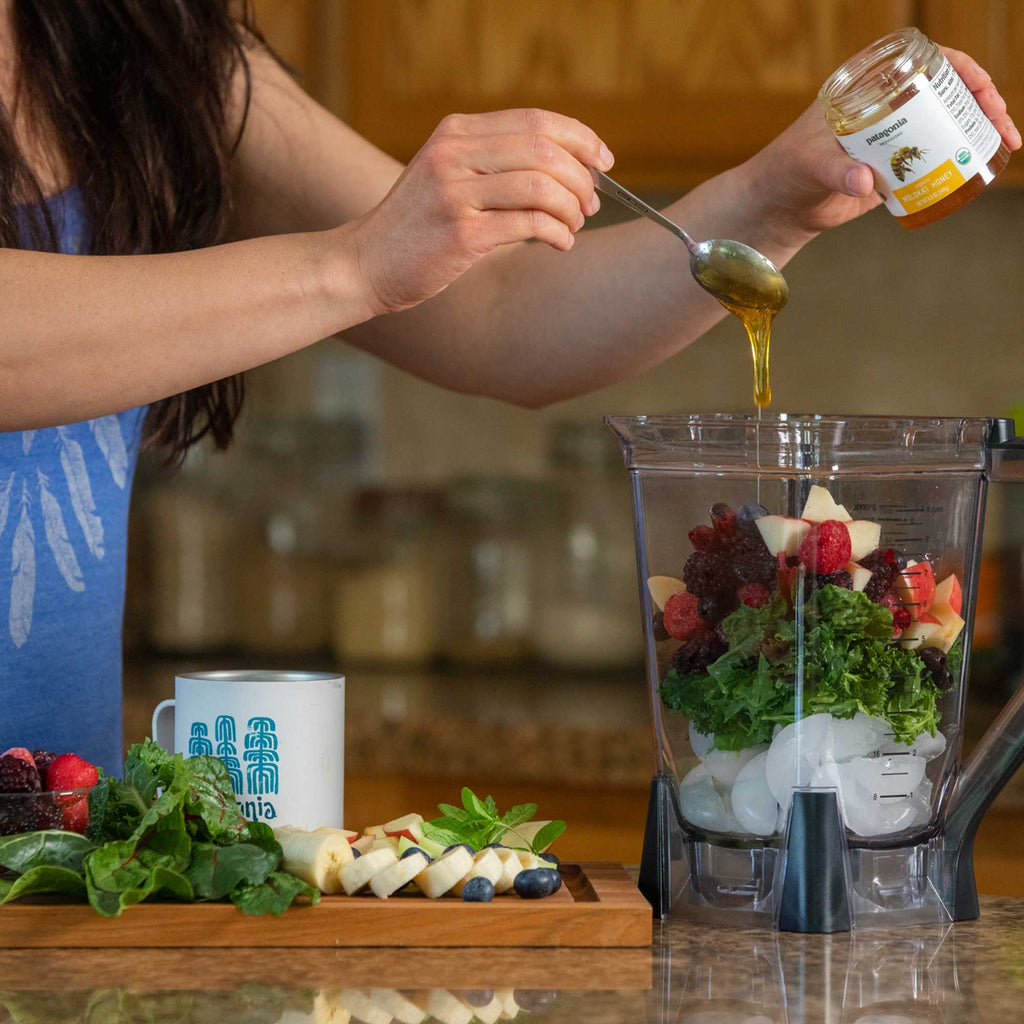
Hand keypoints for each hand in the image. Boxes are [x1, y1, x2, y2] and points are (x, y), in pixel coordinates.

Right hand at [346, 108, 612, 314]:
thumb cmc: (417, 227)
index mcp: (456, 132)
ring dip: (571, 209)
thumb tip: (569, 170)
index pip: (536, 120)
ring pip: (542, 186)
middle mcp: (454, 155)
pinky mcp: (461, 234)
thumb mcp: (448, 176)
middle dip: (581, 178)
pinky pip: (530, 224)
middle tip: (591, 203)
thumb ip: (495, 163)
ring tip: (574, 226)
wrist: (366, 263)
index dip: (581, 138)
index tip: (604, 161)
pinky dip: (557, 233)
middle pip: (545, 150)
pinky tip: (560, 243)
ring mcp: (455, 193)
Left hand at [744, 47, 1020, 242]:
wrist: (779, 206)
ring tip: (1004, 146)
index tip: (980, 89)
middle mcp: (885, 104)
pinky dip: (959, 159)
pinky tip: (981, 168)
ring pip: (946, 122)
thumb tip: (863, 181)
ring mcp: (892, 134)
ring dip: (979, 130)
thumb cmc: (785, 173)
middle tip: (1000, 125)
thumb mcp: (808, 166)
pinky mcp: (894, 165)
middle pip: (945, 91)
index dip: (959, 70)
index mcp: (866, 86)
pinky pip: (934, 156)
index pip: (923, 62)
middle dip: (982, 101)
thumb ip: (835, 172)